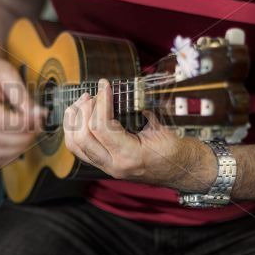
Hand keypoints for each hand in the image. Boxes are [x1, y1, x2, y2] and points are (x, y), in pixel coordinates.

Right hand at [0, 48, 46, 167]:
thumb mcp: (6, 72)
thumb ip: (22, 95)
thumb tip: (38, 114)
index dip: (23, 124)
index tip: (40, 116)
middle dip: (25, 137)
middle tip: (40, 125)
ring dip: (19, 148)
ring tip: (32, 132)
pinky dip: (10, 156)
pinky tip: (20, 142)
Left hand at [63, 79, 215, 192]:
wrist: (181, 170)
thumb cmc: (175, 150)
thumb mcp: (161, 127)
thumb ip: (140, 110)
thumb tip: (121, 90)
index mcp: (130, 156)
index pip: (101, 127)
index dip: (101, 101)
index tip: (105, 84)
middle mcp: (114, 165)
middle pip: (82, 136)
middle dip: (83, 110)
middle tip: (93, 94)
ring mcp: (106, 167)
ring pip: (75, 144)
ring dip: (74, 119)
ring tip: (84, 101)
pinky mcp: (102, 164)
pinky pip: (78, 148)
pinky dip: (74, 129)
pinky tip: (80, 114)